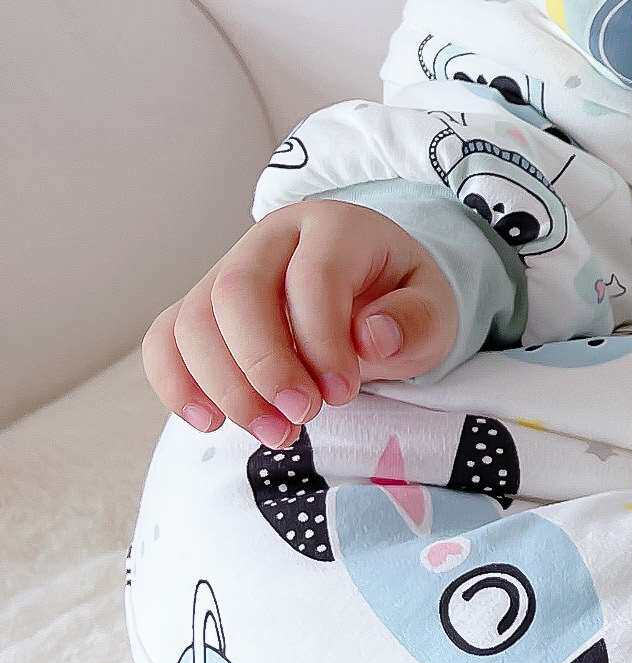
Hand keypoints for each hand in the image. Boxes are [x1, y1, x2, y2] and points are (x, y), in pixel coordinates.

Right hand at [142, 199, 457, 447]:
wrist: (376, 294)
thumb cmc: (403, 303)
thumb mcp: (435, 310)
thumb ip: (415, 321)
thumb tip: (371, 337)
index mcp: (336, 227)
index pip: (312, 277)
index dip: (322, 341)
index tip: (343, 394)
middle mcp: (272, 238)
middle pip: (236, 292)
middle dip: (263, 366)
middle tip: (300, 418)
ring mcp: (228, 267)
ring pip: (193, 319)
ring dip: (224, 387)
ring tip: (273, 434)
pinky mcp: (202, 305)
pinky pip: (165, 338)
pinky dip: (177, 383)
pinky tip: (210, 422)